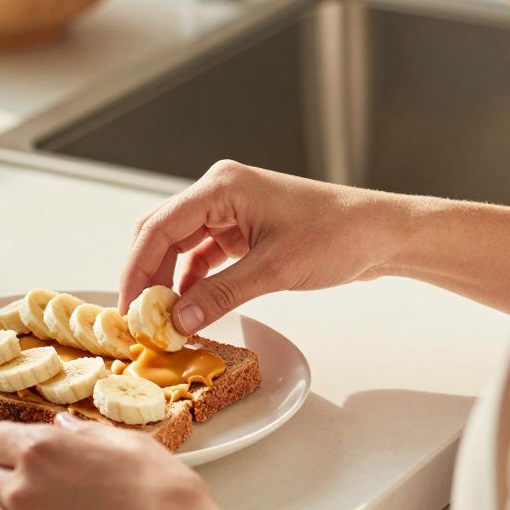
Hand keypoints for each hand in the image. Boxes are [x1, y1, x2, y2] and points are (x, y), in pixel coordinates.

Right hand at [119, 160, 401, 334]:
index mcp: (221, 187)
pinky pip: (202, 255)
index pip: (159, 227)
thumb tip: (177, 321)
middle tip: (137, 317)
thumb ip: (221, 295)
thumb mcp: (274, 270)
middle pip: (161, 233)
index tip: (127, 306)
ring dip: (168, 280)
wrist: (381, 233)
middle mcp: (219, 193)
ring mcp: (230, 211)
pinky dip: (192, 281)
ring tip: (161, 318)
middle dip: (146, 275)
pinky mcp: (242, 230)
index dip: (136, 268)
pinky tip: (189, 308)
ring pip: (179, 246)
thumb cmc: (337, 235)